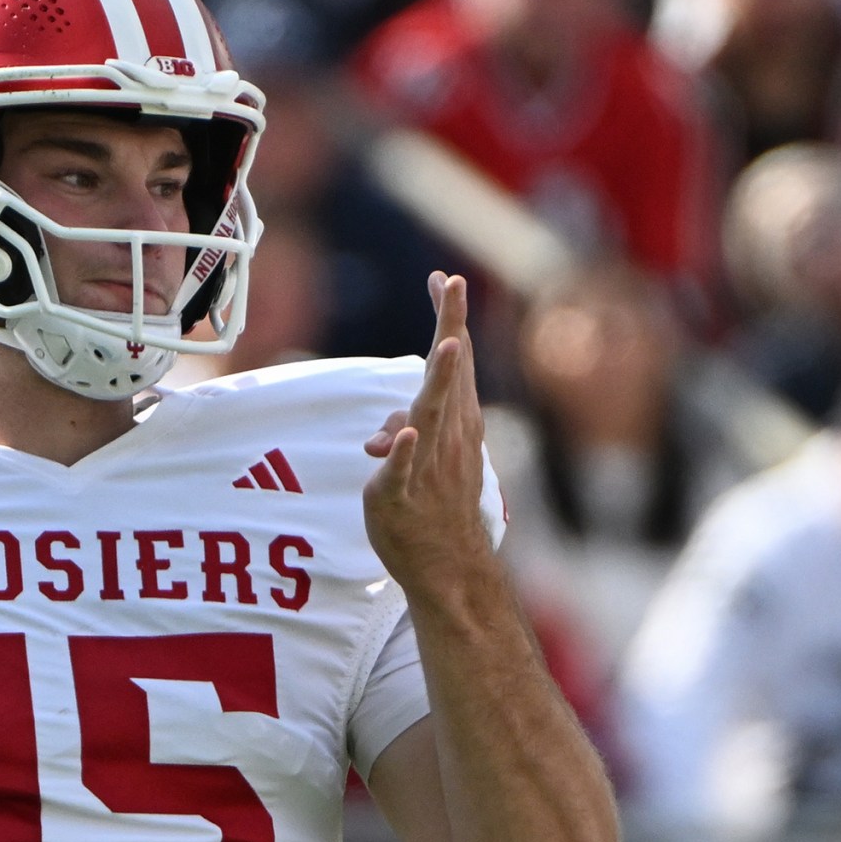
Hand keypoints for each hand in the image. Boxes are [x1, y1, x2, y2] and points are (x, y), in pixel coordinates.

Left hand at [365, 272, 493, 585]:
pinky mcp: (402, 495)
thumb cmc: (437, 506)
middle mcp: (449, 436)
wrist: (450, 564)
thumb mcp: (421, 458)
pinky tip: (406, 433)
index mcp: (457, 422)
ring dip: (441, 380)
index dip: (449, 319)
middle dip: (451, 327)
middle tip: (453, 283)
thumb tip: (383, 432)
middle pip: (450, 374)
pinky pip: (406, 470)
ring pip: (433, 415)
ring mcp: (430, 464)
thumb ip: (403, 431)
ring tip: (448, 345)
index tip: (444, 278)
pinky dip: (406, 450)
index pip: (454, 362)